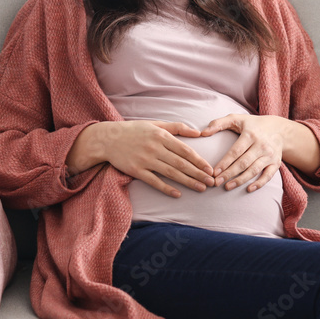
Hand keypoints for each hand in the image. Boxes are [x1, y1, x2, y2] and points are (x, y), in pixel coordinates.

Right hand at [67, 121, 214, 196]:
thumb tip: (198, 133)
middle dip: (198, 173)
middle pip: (181, 164)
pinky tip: (178, 194)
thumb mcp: (156, 124)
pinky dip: (167, 188)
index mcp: (162, 136)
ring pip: (171, 173)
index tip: (210, 169)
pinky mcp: (136, 171)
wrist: (108, 139)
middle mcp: (155, 148)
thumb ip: (178, 127)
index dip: (199, 160)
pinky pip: (154, 181)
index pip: (185, 150)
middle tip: (211, 182)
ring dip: (188, 182)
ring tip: (201, 188)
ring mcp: (145, 160)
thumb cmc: (134, 130)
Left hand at [201, 114, 287, 192]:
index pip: (236, 151)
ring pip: (254, 170)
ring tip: (227, 187)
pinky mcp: (276, 163)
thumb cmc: (253, 125)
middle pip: (243, 163)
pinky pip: (268, 175)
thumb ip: (218, 123)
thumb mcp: (237, 119)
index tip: (214, 172)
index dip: (225, 162)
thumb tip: (203, 132)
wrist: (280, 129)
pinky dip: (259, 183)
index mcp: (250, 135)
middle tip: (216, 183)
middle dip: (229, 174)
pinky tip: (249, 189)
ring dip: (240, 180)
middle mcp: (261, 145)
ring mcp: (270, 155)